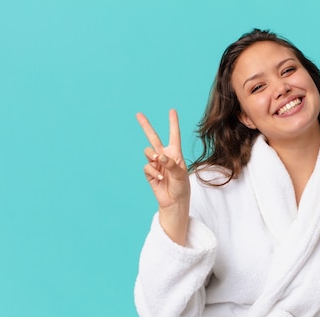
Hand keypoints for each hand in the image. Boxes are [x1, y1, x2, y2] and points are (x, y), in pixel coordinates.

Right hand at [137, 109, 189, 244]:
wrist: (174, 202)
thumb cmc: (181, 187)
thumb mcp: (180, 174)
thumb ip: (171, 163)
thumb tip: (158, 156)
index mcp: (175, 154)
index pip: (174, 135)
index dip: (173, 123)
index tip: (172, 110)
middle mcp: (164, 156)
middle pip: (153, 137)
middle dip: (146, 126)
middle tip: (138, 114)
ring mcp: (156, 164)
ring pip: (148, 152)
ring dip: (152, 157)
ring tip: (159, 165)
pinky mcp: (149, 172)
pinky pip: (147, 167)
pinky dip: (152, 172)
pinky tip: (159, 178)